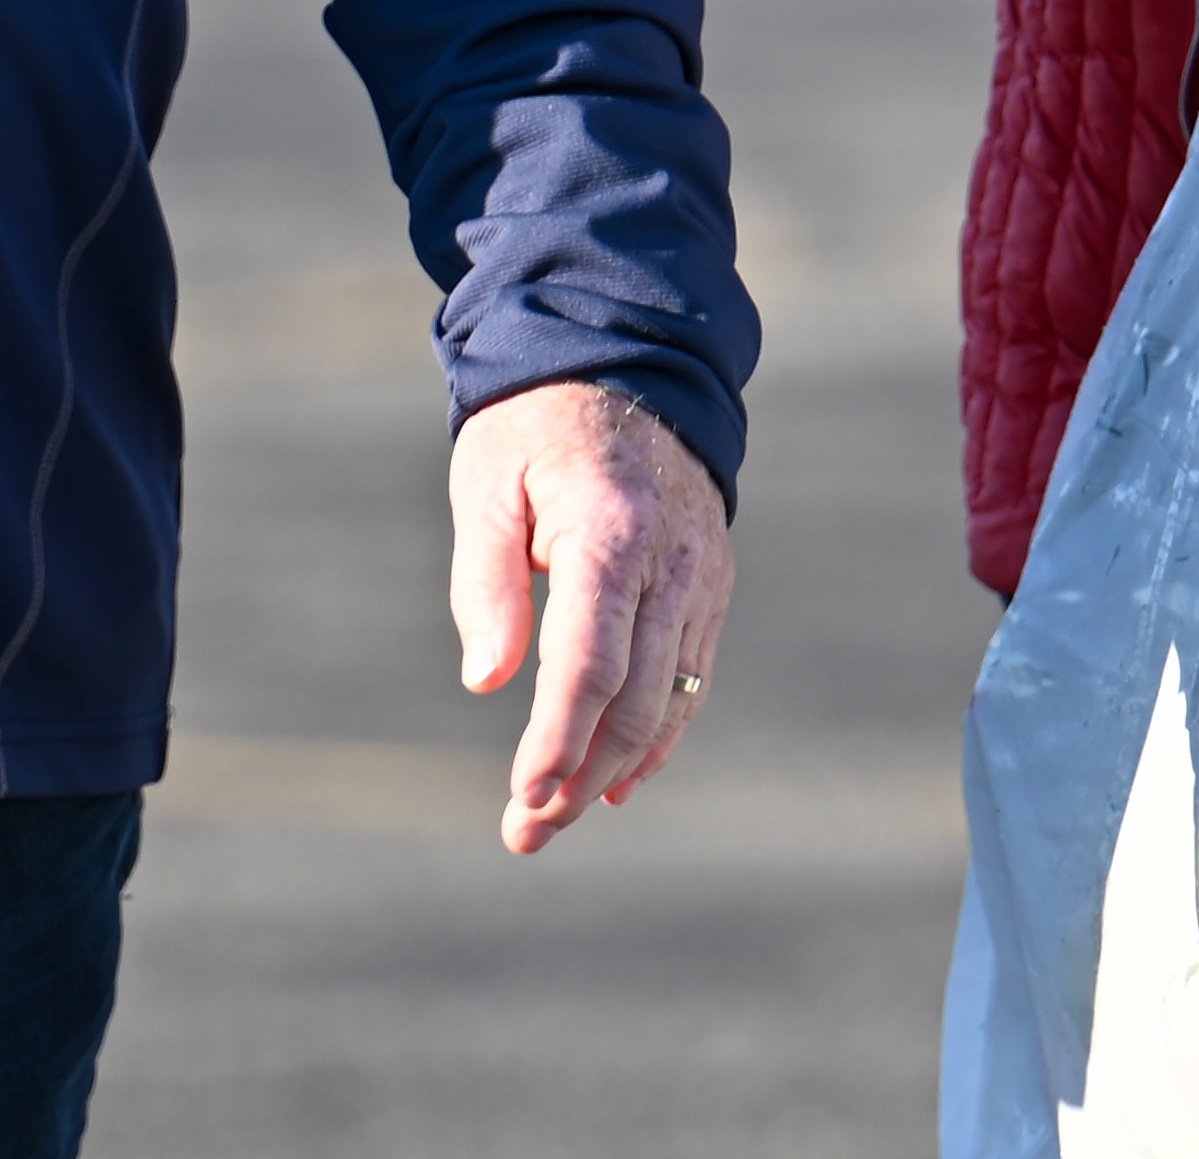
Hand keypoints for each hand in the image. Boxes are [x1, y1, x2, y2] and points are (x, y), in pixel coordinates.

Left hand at [448, 378, 732, 857]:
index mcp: (610, 532)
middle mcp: (672, 561)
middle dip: (580, 775)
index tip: (524, 797)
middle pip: (636, 698)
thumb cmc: (535, 428)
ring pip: (670, 699)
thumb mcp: (486, 484)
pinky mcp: (712, 585)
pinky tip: (619, 779)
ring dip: (616, 769)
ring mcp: (702, 576)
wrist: (627, 366)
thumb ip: (485, 581)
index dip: (558, 740)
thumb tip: (487, 679)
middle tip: (524, 832)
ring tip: (556, 818)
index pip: (589, 662)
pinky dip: (659, 734)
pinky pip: (692, 676)